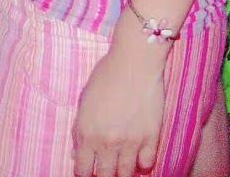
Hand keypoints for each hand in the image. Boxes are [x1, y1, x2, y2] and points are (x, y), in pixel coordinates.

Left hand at [72, 24, 165, 176]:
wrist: (134, 63)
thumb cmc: (105, 76)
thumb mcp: (84, 101)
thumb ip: (80, 129)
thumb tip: (78, 153)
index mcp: (87, 132)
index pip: (83, 169)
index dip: (84, 171)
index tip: (87, 168)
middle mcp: (107, 142)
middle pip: (106, 176)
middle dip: (104, 174)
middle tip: (105, 167)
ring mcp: (131, 142)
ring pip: (127, 173)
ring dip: (123, 170)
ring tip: (121, 162)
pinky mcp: (152, 138)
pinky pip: (148, 164)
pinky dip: (143, 163)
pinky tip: (139, 155)